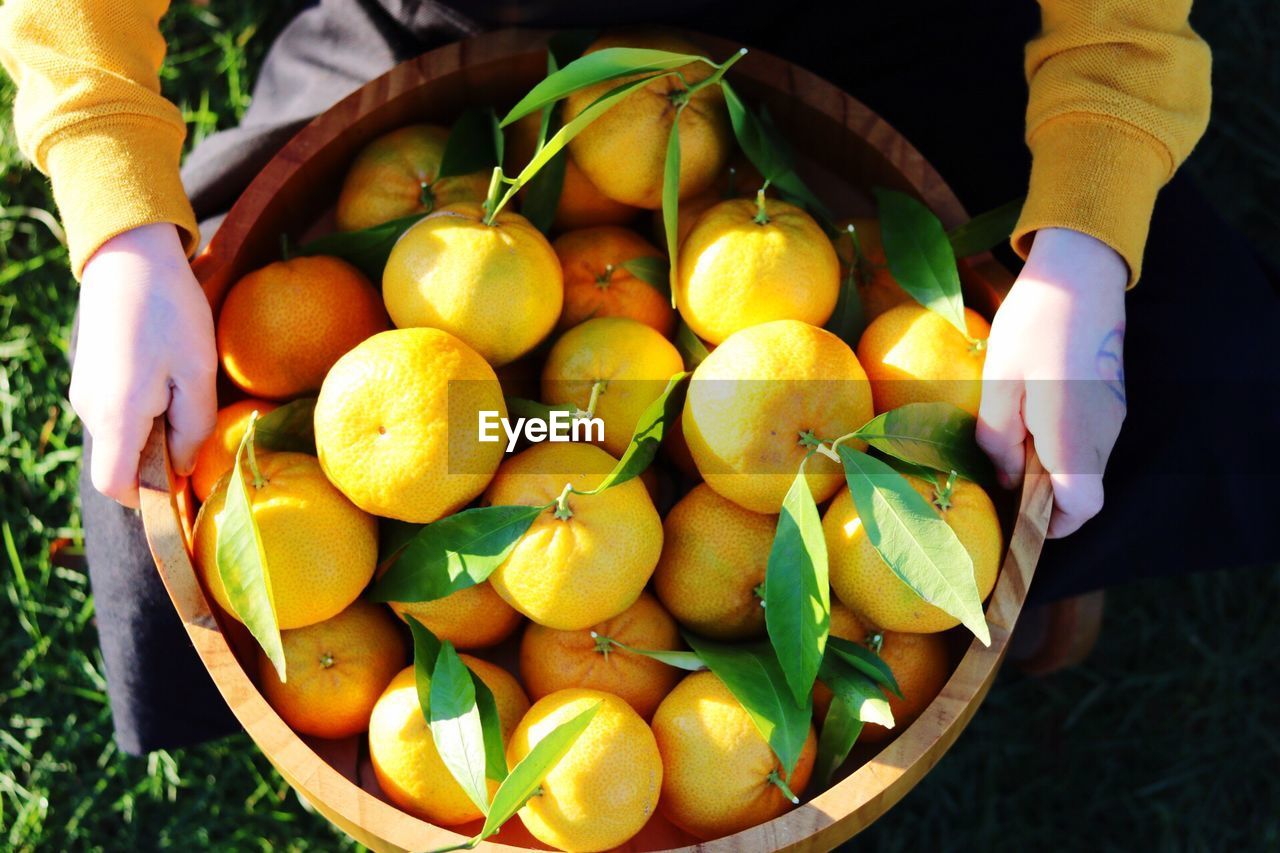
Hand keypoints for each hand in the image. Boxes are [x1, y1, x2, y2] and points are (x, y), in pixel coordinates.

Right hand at [71, 223, 216, 507]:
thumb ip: (194, 428)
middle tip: (196, 428)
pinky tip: (167, 377)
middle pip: (121, 462)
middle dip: (158, 461)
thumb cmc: (170, 312)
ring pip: (121, 436)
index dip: (150, 497)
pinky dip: (143, 411)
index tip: (184, 485)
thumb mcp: (198, 373)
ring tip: (184, 391)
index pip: (117, 486)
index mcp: (116, 415)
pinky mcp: (90, 376)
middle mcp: (91, 410)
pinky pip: (117, 412)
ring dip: (154, 431)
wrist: (129, 255)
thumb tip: (182, 468)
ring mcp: (85, 391)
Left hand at [977, 227, 1127, 537]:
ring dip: (1048, 467)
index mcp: (1073, 435)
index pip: (1080, 508)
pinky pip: (1085, 439)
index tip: (1018, 520)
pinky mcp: (1109, 397)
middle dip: (1042, 497)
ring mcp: (1111, 415)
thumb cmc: (1034, 322)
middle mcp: (1101, 432)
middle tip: (1000, 478)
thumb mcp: (999, 381)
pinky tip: (1026, 417)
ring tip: (1007, 442)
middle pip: (1081, 490)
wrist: (1081, 270)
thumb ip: (998, 438)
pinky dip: (1058, 444)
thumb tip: (1004, 479)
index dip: (1051, 526)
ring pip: (1082, 465)